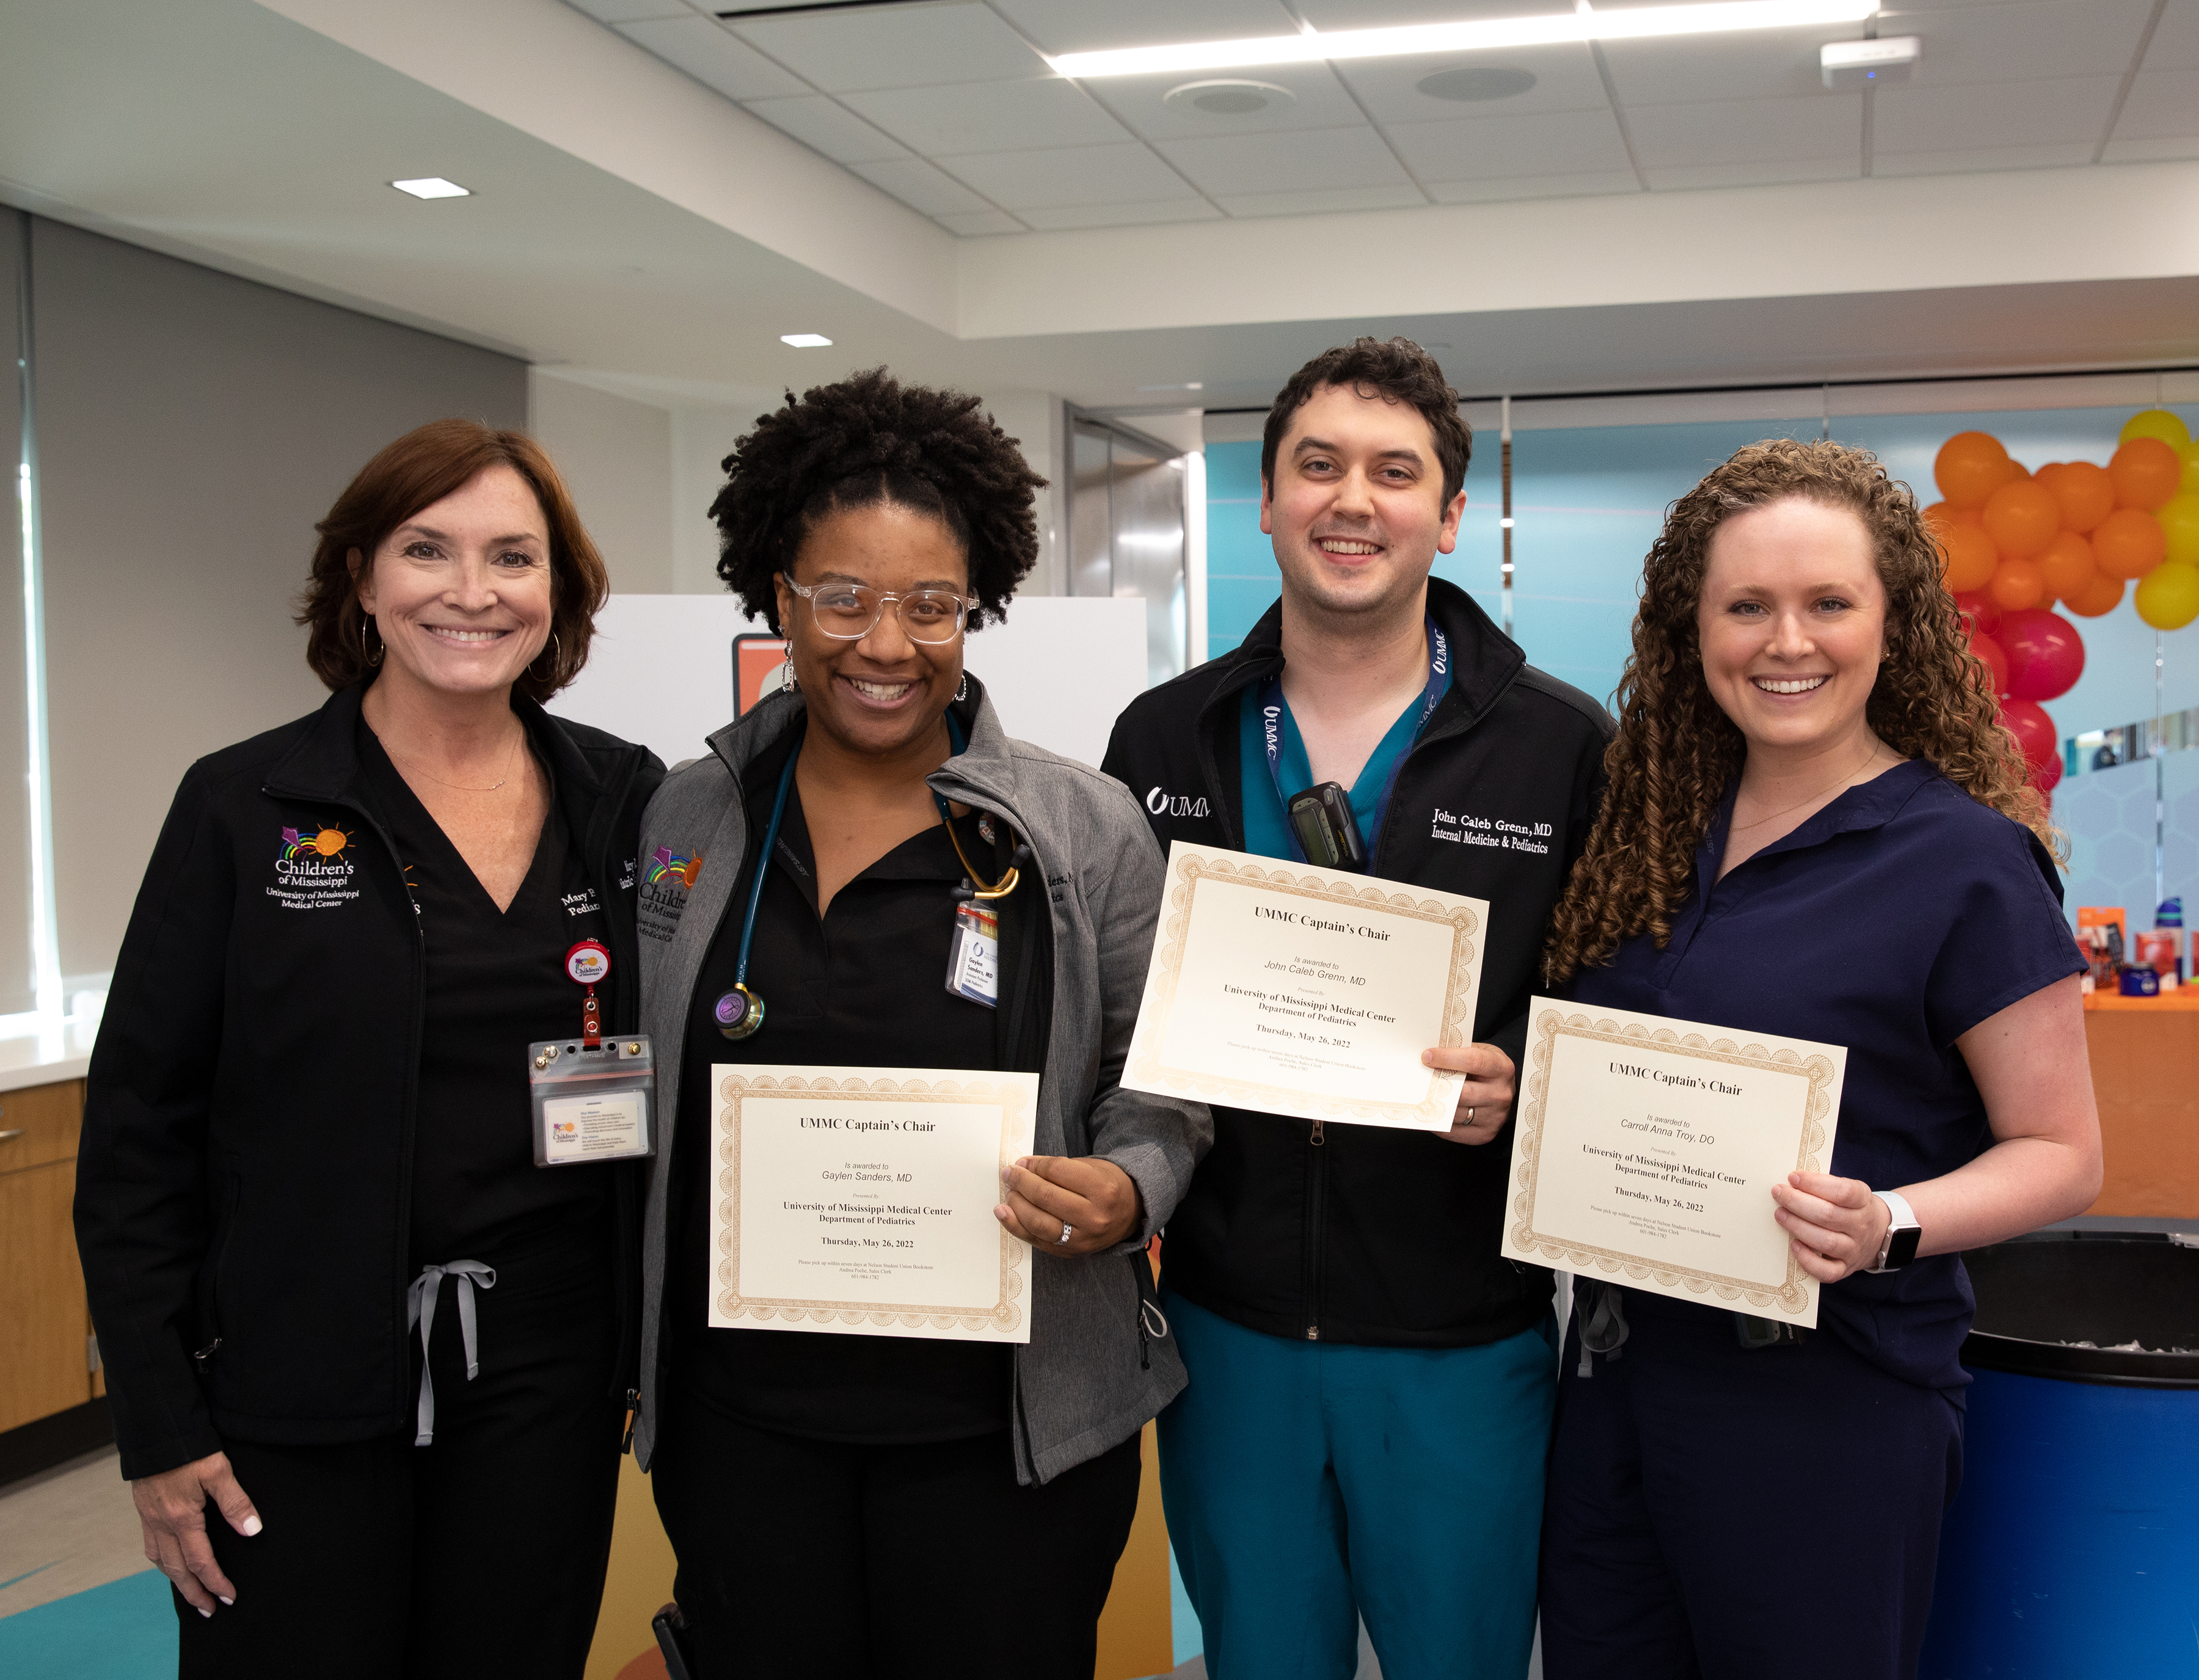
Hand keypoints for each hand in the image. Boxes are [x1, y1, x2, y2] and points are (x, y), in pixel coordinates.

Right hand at [132, 1451, 260, 1615]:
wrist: (155, 1430)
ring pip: (161, 1560)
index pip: (200, 1561)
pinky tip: (170, 1561)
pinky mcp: (144, 1510)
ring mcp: (149, 1518)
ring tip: (190, 1593)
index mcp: (181, 1518)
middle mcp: (161, 1524)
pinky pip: (151, 1545)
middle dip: (193, 1593)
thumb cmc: (189, 1447)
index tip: (228, 1598)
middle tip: (208, 1611)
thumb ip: (236, 1502)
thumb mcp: (219, 1471)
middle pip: (177, 1570)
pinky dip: (162, 1561)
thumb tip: (252, 1531)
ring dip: (175, 1580)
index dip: (215, 1581)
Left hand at [996, 1155, 1142, 1254]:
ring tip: (1009, 1192)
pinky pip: (1037, 1240)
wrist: (1130, 1214)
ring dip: (1016, 1205)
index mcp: (1102, 1189)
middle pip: (1046, 1197)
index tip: (1022, 1162)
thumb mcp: (1090, 1167)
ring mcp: (1082, 1239)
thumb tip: (1023, 1166)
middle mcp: (1094, 1216)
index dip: (1035, 1165)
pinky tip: (1004, 1213)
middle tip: (1009, 1174)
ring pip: (1039, 1222)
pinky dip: (1016, 1226)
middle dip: (1021, 1182)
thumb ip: (1057, 1167)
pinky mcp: (1071, 1252)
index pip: (1058, 1171)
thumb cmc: (1107, 1185)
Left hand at [1420, 1043, 1515, 1145]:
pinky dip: (1437, 1122)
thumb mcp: (1481, 1052)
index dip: (1447, 1058)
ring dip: (1435, 1105)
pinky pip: (1453, 1131)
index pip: (1473, 1061)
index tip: (1427, 1056)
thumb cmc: (1487, 1070)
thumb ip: (1459, 1052)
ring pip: (1455, 1113)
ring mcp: (1495, 1117)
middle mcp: (1501, 1094)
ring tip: (1419, 1096)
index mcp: (1502, 1068)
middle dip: (1438, 1085)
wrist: (1503, 1093)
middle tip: (1419, 1079)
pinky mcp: (1485, 1134)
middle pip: (1464, 1092)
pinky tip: (1429, 1111)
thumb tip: (1428, 1055)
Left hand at [1772, 1172, 1892, 1282]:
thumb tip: (1793, 1181)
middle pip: (1828, 1215)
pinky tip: (1794, 1245)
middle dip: (1797, 1202)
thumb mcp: (1850, 1190)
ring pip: (1826, 1241)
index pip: (1843, 1192)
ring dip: (1797, 1227)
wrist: (1878, 1235)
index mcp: (1863, 1201)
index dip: (1815, 1184)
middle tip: (1778, 1193)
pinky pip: (1826, 1271)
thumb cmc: (1852, 1208)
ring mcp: (1853, 1250)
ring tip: (1780, 1214)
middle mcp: (1860, 1226)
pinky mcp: (1844, 1268)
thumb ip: (1826, 1185)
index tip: (1793, 1177)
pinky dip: (1808, 1260)